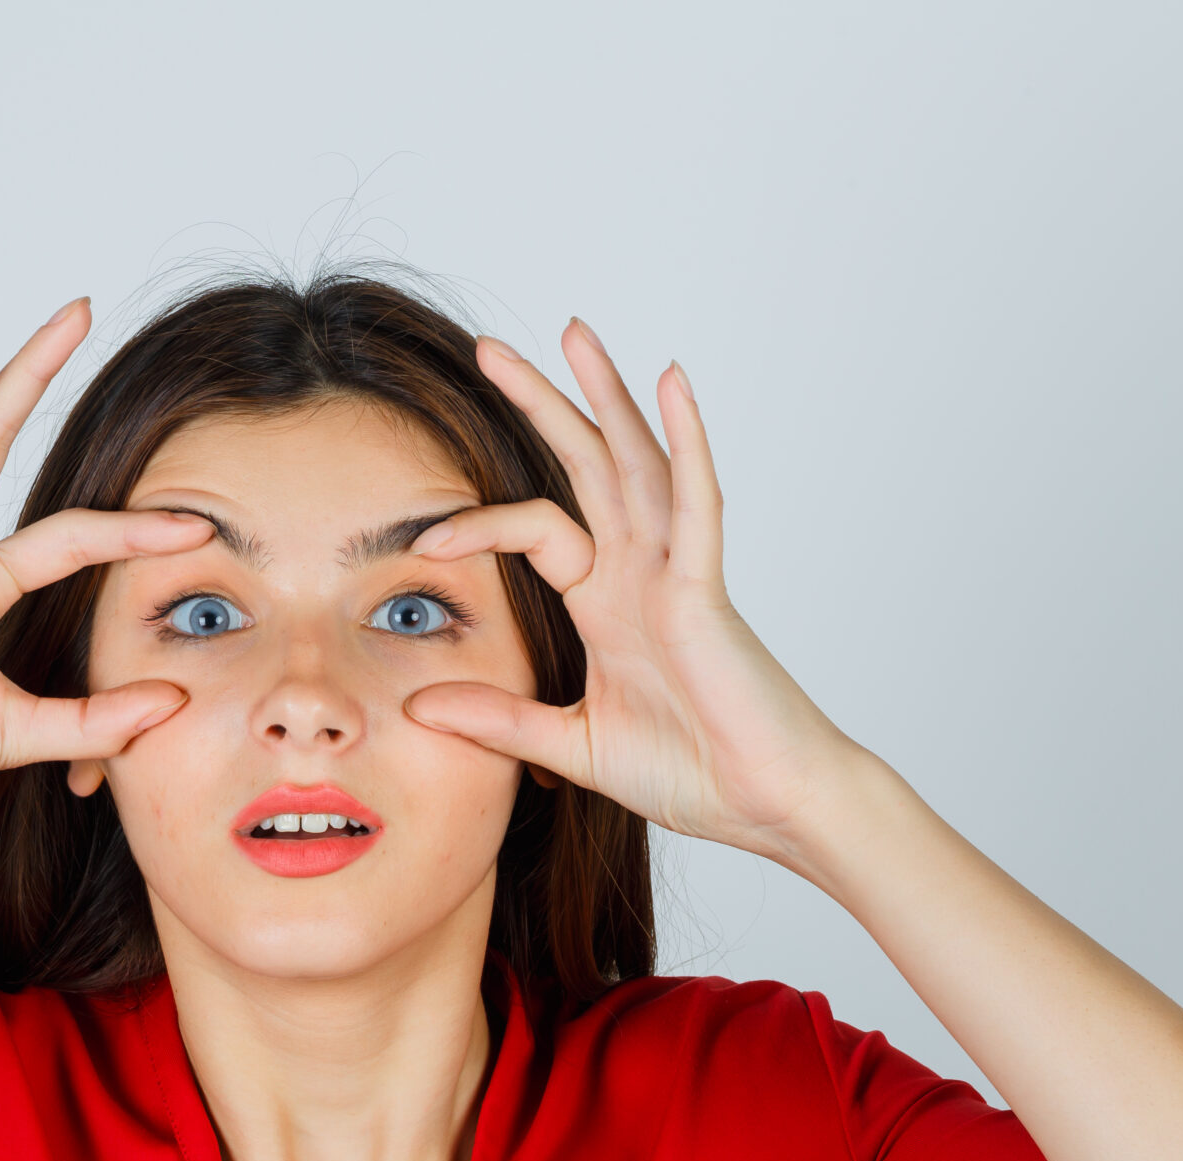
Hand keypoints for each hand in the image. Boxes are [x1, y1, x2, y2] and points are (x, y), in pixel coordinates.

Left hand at [403, 321, 866, 864]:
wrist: (765, 806)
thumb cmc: (692, 774)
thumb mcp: (569, 747)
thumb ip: (498, 720)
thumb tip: (417, 708)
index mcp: (606, 605)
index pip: (534, 531)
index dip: (478, 525)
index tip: (423, 540)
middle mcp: (640, 574)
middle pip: (585, 466)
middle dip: (541, 404)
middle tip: (488, 348)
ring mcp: (677, 574)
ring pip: (637, 462)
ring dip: (606, 395)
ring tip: (573, 332)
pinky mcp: (708, 590)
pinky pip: (696, 501)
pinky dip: (686, 439)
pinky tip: (669, 381)